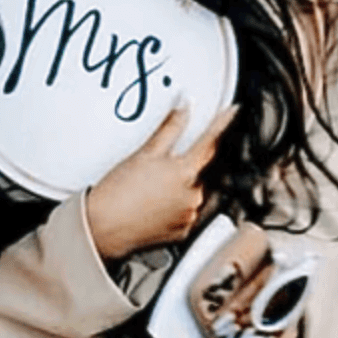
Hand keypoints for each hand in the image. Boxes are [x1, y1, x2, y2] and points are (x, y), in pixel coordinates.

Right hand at [85, 102, 238, 260]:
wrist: (104, 227)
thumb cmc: (119, 192)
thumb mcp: (145, 153)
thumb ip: (170, 128)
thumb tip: (184, 106)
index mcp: (186, 171)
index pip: (211, 140)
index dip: (224, 123)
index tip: (233, 111)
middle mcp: (194, 194)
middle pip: (204, 168)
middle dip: (191, 162)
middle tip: (164, 166)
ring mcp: (190, 214)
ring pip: (196, 191)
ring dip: (185, 184)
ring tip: (155, 187)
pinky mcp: (183, 230)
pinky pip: (188, 211)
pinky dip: (178, 204)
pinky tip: (158, 204)